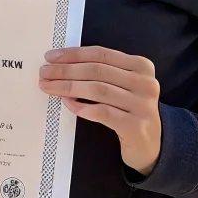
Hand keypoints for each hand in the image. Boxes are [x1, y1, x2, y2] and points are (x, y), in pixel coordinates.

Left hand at [39, 46, 161, 175]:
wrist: (152, 144)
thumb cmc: (130, 109)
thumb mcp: (123, 85)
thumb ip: (101, 72)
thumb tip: (61, 64)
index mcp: (141, 66)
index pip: (101, 54)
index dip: (74, 54)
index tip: (51, 56)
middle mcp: (145, 83)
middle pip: (97, 71)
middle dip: (65, 70)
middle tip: (44, 73)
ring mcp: (142, 105)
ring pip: (97, 89)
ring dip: (68, 87)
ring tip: (49, 87)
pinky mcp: (135, 126)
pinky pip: (102, 112)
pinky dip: (81, 107)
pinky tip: (68, 104)